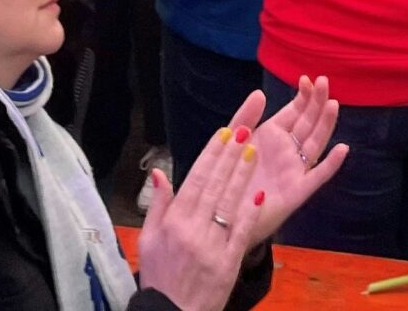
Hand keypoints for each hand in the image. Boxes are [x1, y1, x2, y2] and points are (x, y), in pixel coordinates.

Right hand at [136, 117, 263, 310]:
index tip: (224, 133)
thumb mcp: (148, 239)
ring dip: (242, 176)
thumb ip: (157, 205)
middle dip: (230, 156)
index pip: (195, 179)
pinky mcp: (228, 264)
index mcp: (174, 222)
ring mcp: (212, 246)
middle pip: (215, 186)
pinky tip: (259, 194)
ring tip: (254, 152)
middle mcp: (193, 229)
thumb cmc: (159, 275)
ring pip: (229, 204)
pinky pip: (241, 233)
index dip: (211, 155)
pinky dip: (250, 213)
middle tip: (244, 131)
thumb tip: (159, 173)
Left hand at [241, 79, 348, 244]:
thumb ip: (246, 116)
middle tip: (325, 82)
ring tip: (334, 104)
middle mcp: (286, 151)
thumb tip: (260, 93)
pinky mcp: (297, 193)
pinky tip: (342, 149)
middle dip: (316, 103)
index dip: (302, 97)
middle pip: (307, 124)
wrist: (221, 216)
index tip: (307, 79)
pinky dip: (331, 164)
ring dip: (325, 125)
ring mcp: (294, 171)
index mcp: (271, 137)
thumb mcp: (233, 140)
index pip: (293, 112)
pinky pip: (317, 177)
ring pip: (315, 144)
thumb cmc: (225, 177)